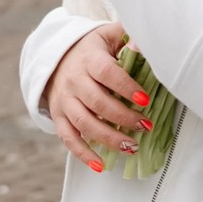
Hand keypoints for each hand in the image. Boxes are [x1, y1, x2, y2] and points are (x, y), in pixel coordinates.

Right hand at [42, 22, 152, 172]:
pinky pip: (69, 139)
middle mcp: (74, 81)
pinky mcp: (59, 117)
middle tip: (145, 126)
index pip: (106, 73)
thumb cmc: (93, 48)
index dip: (125, 87)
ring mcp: (64, 101)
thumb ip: (127, 37)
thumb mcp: (108, 35)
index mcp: (89, 59)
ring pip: (84, 124)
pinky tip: (101, 166)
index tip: (145, 99)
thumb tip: (143, 45)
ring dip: (109, 138)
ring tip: (132, 146)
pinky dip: (83, 154)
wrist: (57, 57)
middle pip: (97, 102)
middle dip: (123, 117)